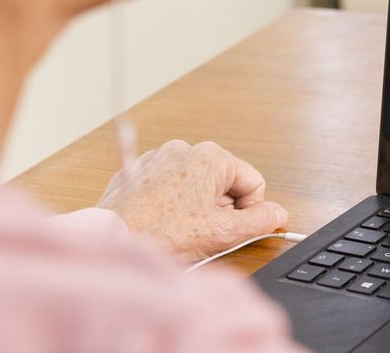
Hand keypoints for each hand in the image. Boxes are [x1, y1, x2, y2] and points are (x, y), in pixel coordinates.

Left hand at [95, 139, 288, 260]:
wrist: (112, 240)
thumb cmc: (161, 235)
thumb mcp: (222, 233)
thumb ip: (259, 221)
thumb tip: (277, 214)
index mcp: (210, 156)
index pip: (253, 182)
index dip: (248, 210)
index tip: (229, 228)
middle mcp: (183, 149)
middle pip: (224, 182)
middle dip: (219, 208)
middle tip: (200, 232)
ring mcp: (157, 158)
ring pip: (196, 185)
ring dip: (195, 207)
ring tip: (177, 229)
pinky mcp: (136, 171)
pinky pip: (168, 186)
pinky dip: (169, 203)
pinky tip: (160, 222)